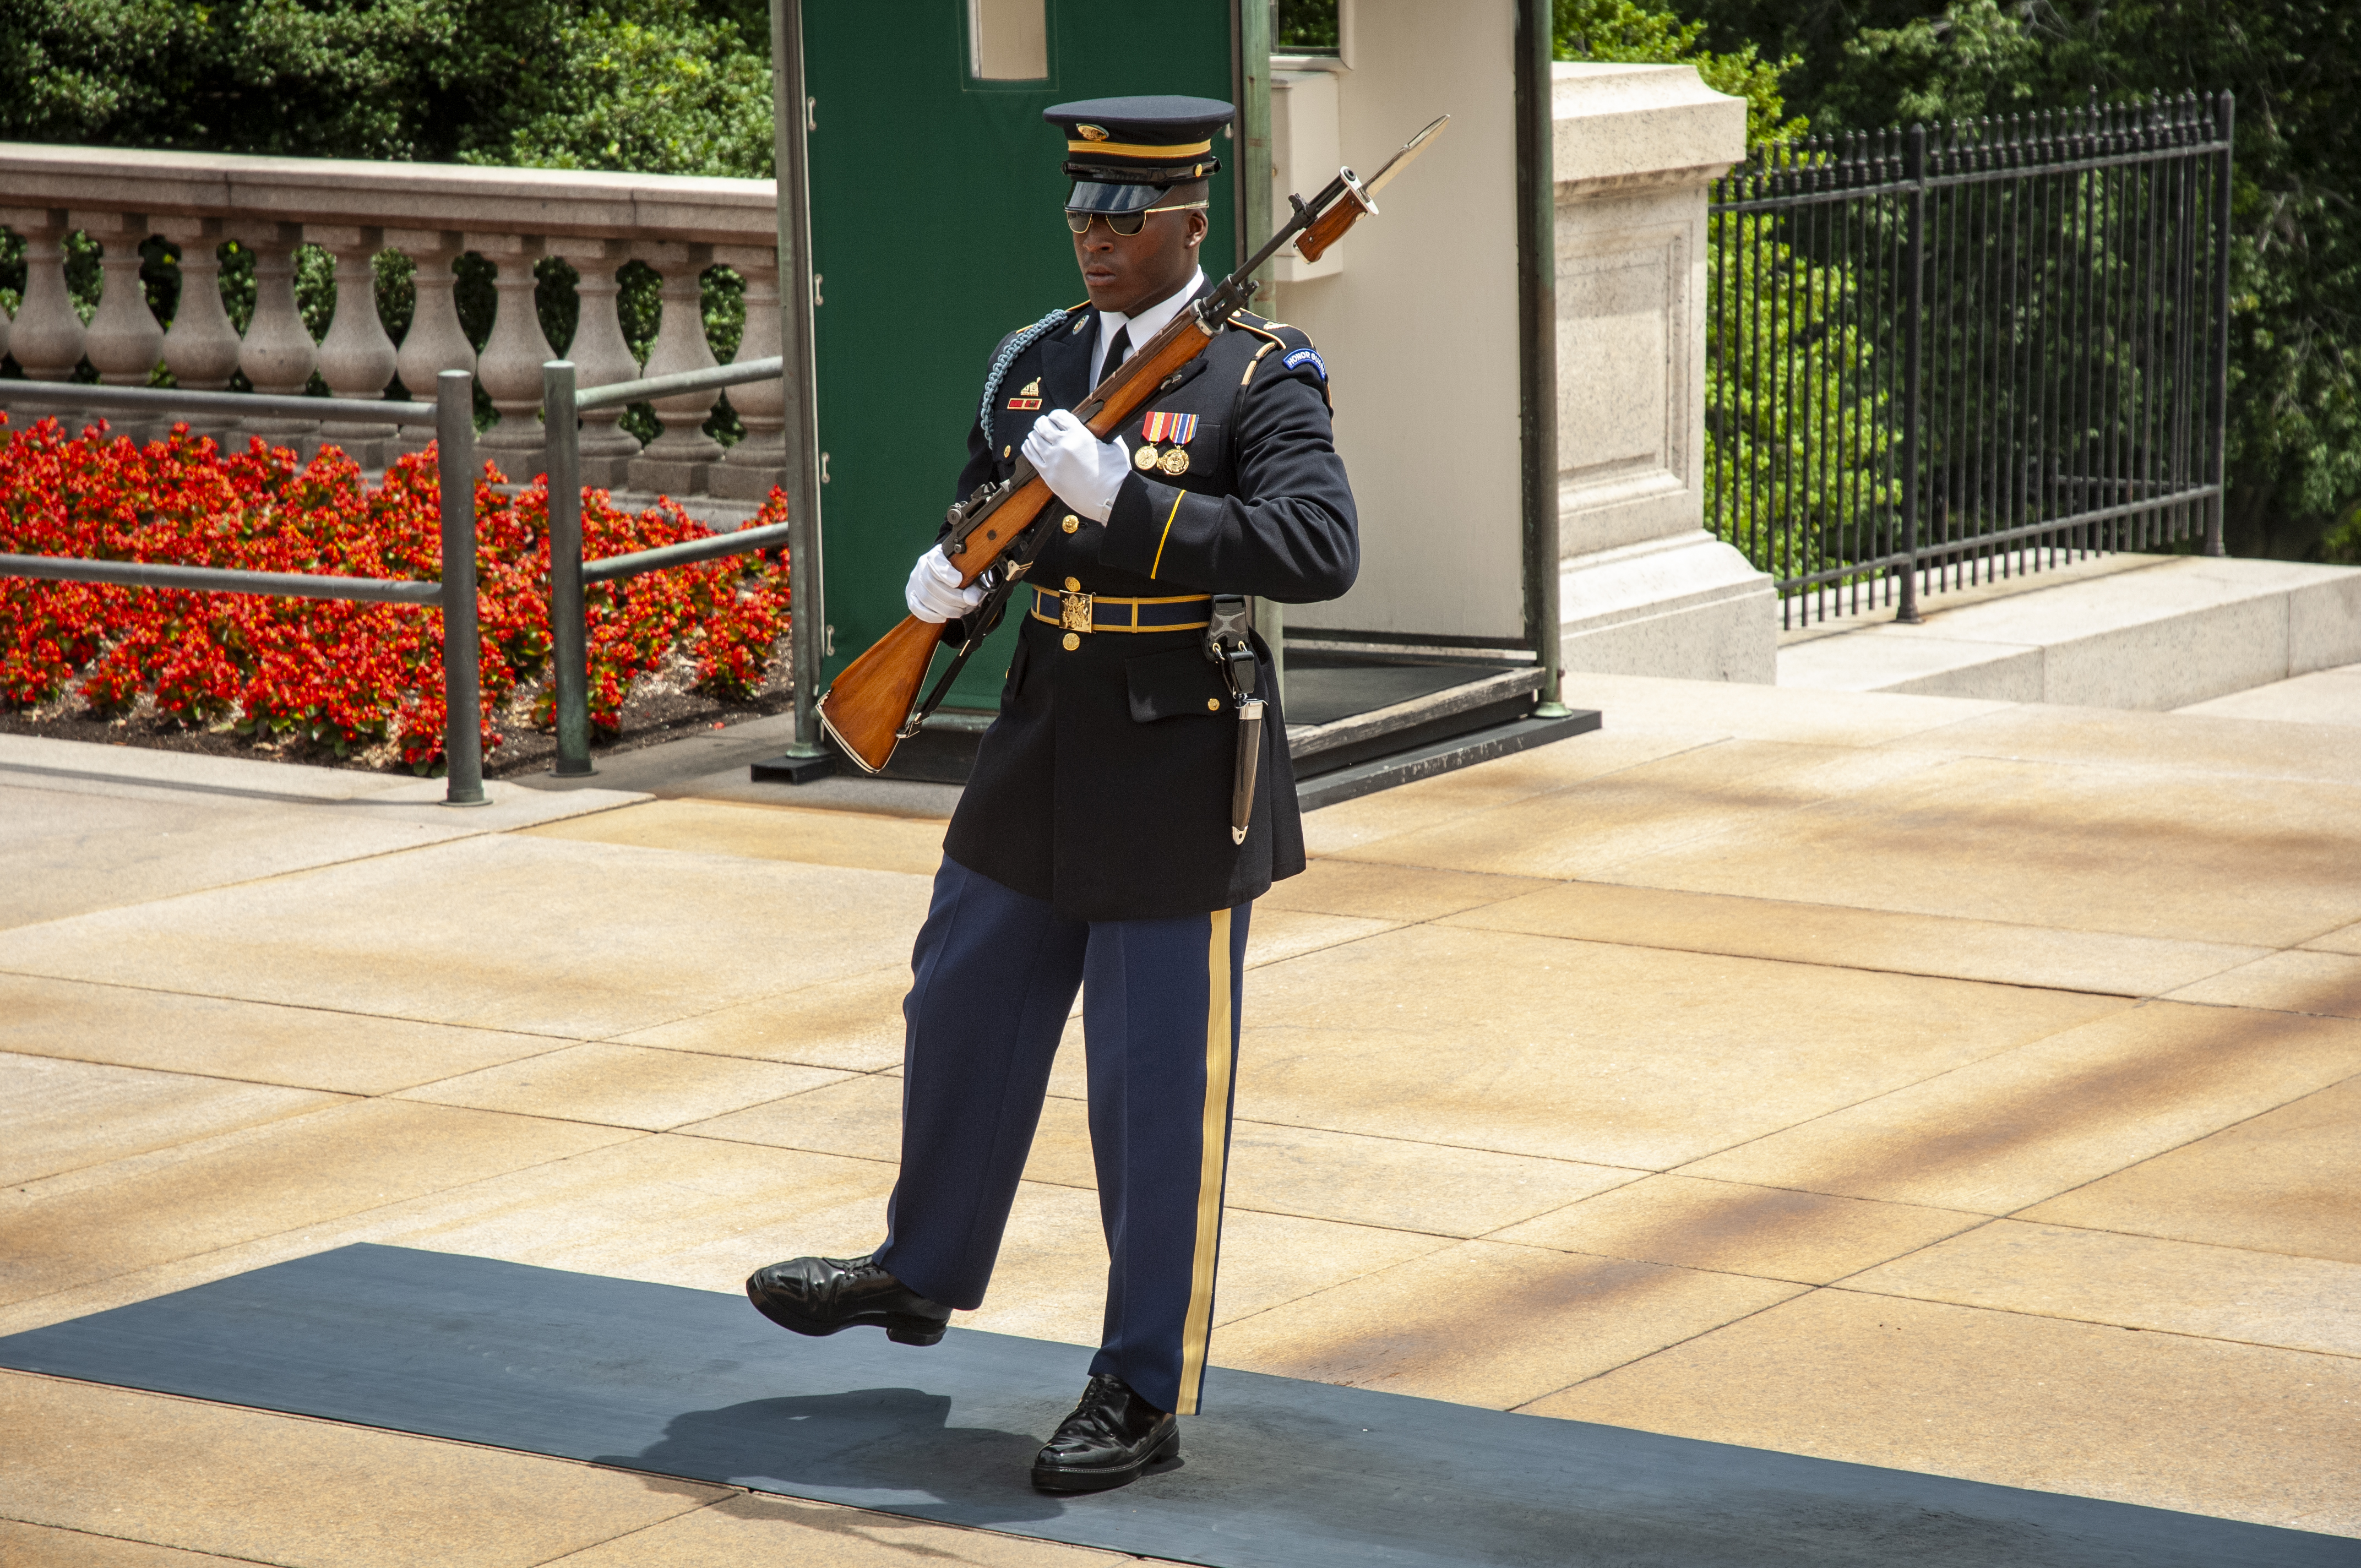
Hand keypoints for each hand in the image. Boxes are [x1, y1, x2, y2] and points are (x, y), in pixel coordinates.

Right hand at [905, 545, 982, 623]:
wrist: (952, 578)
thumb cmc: (964, 575)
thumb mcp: (974, 578)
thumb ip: (974, 587)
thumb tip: (971, 600)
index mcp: (938, 554)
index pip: (935, 560)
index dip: (945, 572)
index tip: (958, 581)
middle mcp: (922, 565)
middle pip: (930, 583)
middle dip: (951, 597)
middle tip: (965, 604)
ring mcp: (914, 580)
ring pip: (925, 597)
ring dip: (944, 608)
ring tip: (959, 611)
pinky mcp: (911, 594)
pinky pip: (915, 607)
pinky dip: (930, 615)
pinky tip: (943, 617)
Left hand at [1021, 408, 1129, 522]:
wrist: (1112, 499)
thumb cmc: (1116, 476)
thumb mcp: (1115, 448)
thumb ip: (1107, 436)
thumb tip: (1106, 431)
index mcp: (1080, 435)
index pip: (1059, 415)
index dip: (1056, 415)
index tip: (1056, 418)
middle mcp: (1064, 445)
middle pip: (1043, 425)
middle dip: (1043, 423)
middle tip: (1044, 425)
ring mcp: (1054, 461)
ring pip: (1034, 439)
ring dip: (1035, 434)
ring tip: (1037, 435)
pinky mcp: (1049, 476)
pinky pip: (1030, 455)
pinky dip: (1029, 447)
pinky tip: (1031, 446)